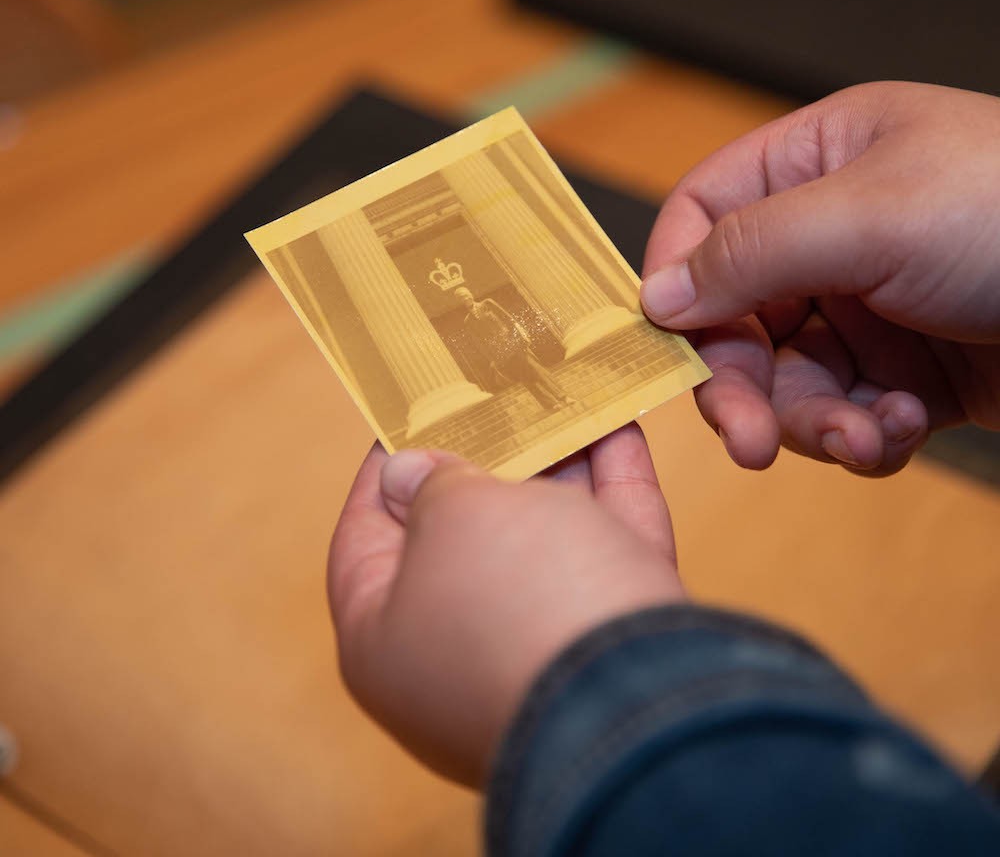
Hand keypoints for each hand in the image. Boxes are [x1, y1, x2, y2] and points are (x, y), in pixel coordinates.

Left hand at [327, 424, 683, 785]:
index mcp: (386, 635)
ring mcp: (539, 645)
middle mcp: (456, 647)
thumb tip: (405, 472)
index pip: (364, 537)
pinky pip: (606, 545)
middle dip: (482, 458)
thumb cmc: (514, 598)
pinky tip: (618, 423)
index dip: (382, 469)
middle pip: (462, 534)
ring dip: (555, 463)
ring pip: (543, 536)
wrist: (641, 699)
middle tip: (491, 394)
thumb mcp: (453, 518)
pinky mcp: (612, 635)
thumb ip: (431, 483)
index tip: (405, 413)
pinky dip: (611, 486)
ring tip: (557, 395)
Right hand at [641, 81, 999, 475]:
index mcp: (817, 165)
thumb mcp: (871, 215)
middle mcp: (831, 235)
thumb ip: (748, 252)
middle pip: (734, 317)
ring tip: (864, 436)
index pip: (703, 217)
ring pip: (784, 380)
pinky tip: (901, 429)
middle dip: (742, 384)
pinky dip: (860, 435)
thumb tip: (653, 296)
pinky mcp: (904, 372)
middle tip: (747, 442)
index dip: (675, 280)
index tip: (668, 345)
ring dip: (811, 422)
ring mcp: (868, 307)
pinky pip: (840, 413)